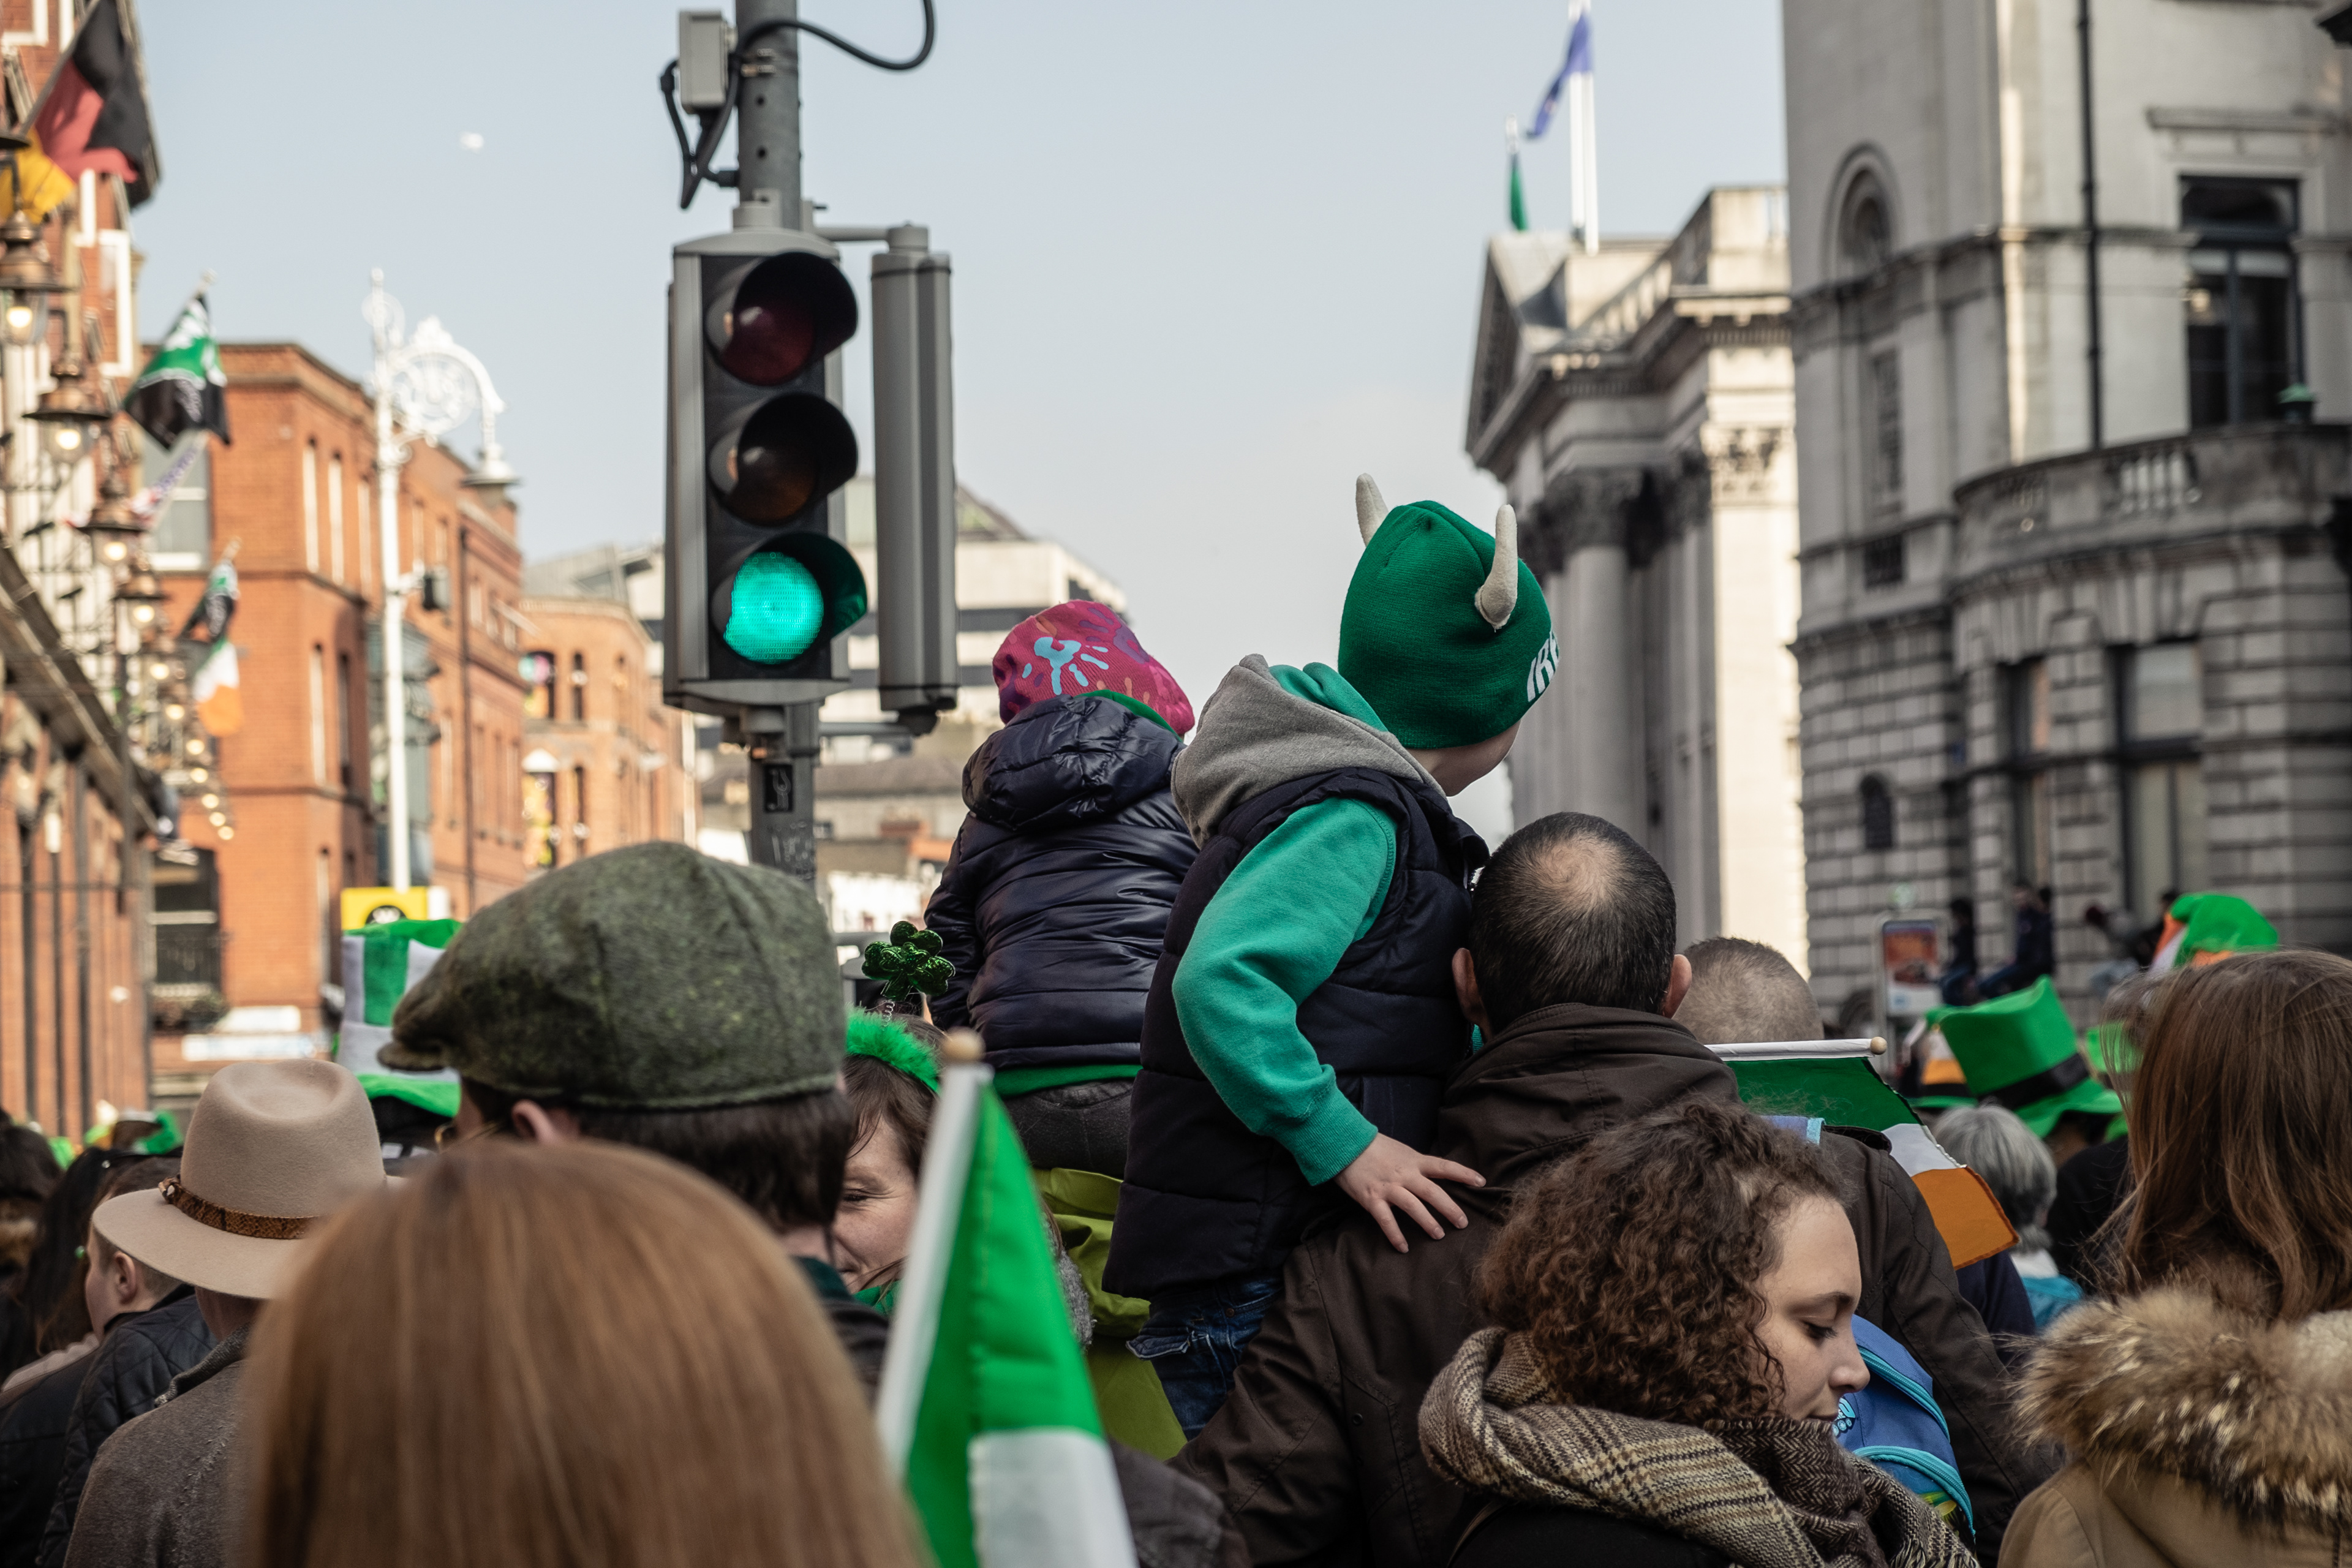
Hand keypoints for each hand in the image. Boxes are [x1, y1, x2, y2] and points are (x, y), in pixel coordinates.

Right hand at [1333, 1133, 1484, 1252]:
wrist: (1345, 1145)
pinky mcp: (1372, 1198)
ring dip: (1427, 1222)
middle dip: (1450, 1208)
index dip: (1464, 1173)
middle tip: (1463, 1223)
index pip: (1444, 1166)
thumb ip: (1418, 1165)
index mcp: (1414, 1160)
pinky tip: (1403, 1247)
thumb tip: (1436, 1176)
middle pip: (1433, 1192)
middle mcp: (1404, 1174)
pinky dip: (1395, 1234)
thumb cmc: (1375, 1148)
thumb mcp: (1401, 1151)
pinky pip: (1386, 1220)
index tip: (1481, 1182)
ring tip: (1439, 1235)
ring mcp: (1388, 1187)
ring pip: (1413, 1206)